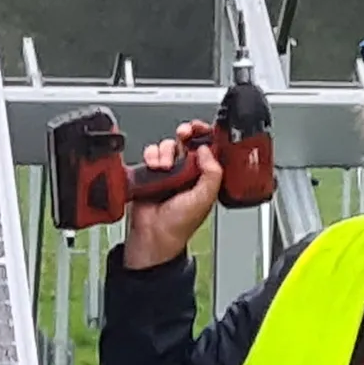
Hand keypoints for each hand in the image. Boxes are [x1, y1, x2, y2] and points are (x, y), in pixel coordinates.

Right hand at [124, 121, 220, 270]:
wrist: (153, 235)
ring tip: (165, 167)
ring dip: (165, 151)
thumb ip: (212, 173)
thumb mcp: (205, 198)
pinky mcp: (151, 173)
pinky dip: (151, 156)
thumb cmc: (178, 225)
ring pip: (168, 145)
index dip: (207, 135)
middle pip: (188, 141)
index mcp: (205, 177)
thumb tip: (206, 149)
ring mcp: (169, 172)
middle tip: (183, 135)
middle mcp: (188, 172)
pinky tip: (153, 167)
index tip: (201, 129)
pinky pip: (151, 154)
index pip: (209, 148)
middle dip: (186, 134)